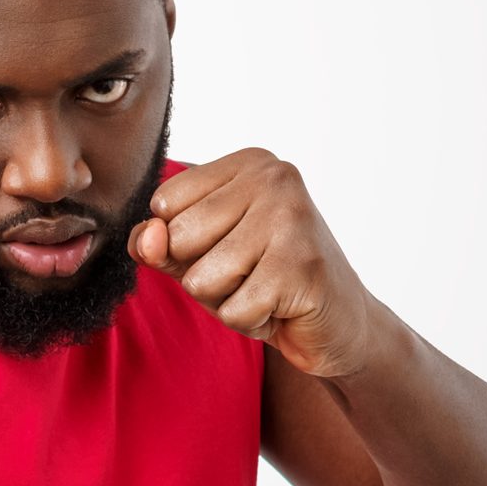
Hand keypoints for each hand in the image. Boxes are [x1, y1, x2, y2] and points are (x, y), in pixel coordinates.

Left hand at [129, 148, 376, 377]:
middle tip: (251, 274)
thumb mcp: (202, 256)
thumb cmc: (263, 280)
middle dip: (202, 275)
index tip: (230, 246)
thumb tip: (147, 239)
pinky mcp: (302, 267)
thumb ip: (160, 243)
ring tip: (264, 291)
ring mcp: (292, 219)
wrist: (339, 322)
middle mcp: (274, 178)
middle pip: (179, 239)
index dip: (182, 244)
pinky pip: (233, 311)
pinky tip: (280, 309)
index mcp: (249, 164)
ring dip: (226, 302)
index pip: (165, 203)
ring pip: (201, 279)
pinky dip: (250, 322)